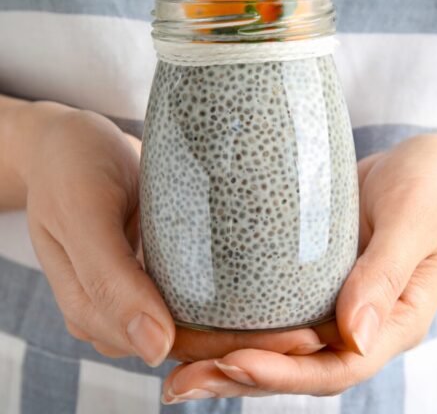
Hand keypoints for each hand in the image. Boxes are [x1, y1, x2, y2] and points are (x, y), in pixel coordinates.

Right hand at [12, 101, 322, 365]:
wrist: (66, 142)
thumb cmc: (70, 169)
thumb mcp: (82, 215)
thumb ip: (109, 282)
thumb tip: (154, 347)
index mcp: (98, 311)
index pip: (173, 346)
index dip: (231, 350)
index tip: (291, 345)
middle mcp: (125, 307)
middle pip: (195, 339)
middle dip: (253, 343)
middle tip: (315, 333)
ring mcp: (145, 284)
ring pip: (202, 319)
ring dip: (252, 324)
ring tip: (309, 317)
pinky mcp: (161, 261)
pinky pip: (200, 289)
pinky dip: (236, 294)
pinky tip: (277, 286)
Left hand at [161, 132, 436, 401]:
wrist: (427, 164)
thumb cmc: (435, 186)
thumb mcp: (414, 222)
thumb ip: (385, 276)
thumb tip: (354, 337)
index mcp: (392, 319)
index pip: (338, 366)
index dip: (285, 371)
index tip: (232, 361)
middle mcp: (358, 318)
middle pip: (298, 364)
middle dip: (239, 375)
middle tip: (180, 381)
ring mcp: (333, 298)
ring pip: (280, 341)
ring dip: (228, 355)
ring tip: (177, 362)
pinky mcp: (313, 276)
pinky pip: (276, 306)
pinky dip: (239, 318)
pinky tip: (200, 317)